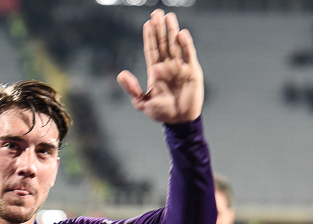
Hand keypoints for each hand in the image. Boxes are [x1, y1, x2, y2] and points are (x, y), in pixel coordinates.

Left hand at [117, 9, 203, 124]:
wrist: (179, 122)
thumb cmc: (161, 113)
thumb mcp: (142, 102)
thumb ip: (132, 88)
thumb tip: (120, 74)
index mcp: (156, 72)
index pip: (151, 50)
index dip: (149, 37)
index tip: (147, 24)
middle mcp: (168, 66)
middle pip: (163, 43)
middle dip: (160, 28)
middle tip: (157, 12)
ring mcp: (180, 67)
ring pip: (175, 45)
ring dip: (172, 31)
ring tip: (169, 16)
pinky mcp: (192, 71)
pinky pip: (188, 55)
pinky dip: (185, 44)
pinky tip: (181, 33)